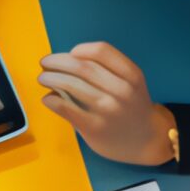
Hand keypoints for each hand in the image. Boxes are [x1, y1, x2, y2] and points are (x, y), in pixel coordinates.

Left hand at [39, 41, 174, 164]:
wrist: (146, 141)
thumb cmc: (132, 107)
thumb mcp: (131, 83)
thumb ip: (107, 71)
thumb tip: (66, 60)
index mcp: (131, 75)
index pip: (101, 51)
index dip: (79, 49)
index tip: (69, 53)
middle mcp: (122, 90)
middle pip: (81, 66)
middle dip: (57, 61)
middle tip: (44, 63)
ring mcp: (108, 109)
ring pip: (71, 84)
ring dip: (50, 78)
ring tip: (42, 78)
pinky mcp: (94, 127)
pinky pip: (65, 108)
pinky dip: (51, 100)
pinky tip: (48, 98)